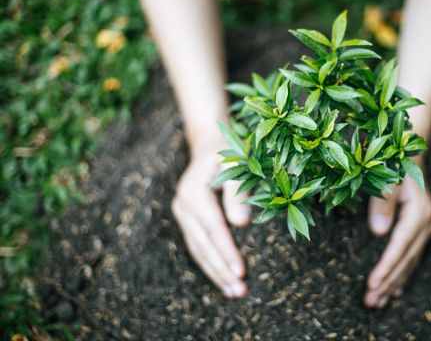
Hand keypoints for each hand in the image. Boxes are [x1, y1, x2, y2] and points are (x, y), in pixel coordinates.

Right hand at [171, 144, 250, 298]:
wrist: (209, 144)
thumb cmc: (229, 152)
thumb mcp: (237, 164)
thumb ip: (238, 192)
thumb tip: (241, 224)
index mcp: (194, 191)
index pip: (213, 228)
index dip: (226, 251)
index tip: (241, 272)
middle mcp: (183, 204)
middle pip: (202, 244)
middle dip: (221, 270)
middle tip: (239, 291)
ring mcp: (182, 213)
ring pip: (197, 249)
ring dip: (215, 273)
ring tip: (233, 293)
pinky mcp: (187, 219)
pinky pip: (197, 246)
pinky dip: (209, 264)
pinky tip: (223, 279)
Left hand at [363, 168, 430, 307]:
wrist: (410, 154)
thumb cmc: (393, 164)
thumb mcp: (386, 179)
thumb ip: (382, 204)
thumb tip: (378, 233)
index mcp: (419, 212)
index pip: (400, 247)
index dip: (386, 267)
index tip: (372, 285)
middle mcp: (427, 223)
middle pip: (406, 259)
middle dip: (388, 282)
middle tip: (370, 302)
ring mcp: (428, 227)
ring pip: (410, 262)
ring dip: (394, 283)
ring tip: (378, 302)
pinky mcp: (423, 229)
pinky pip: (413, 257)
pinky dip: (403, 274)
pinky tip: (395, 291)